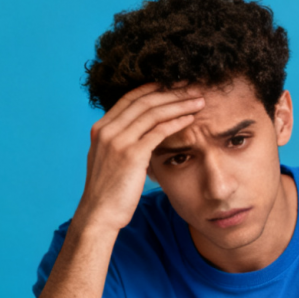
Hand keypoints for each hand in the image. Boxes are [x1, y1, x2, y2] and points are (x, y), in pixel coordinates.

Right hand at [75, 83, 203, 232]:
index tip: (175, 84)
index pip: (130, 98)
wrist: (99, 213)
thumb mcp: (110, 160)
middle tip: (193, 87)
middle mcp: (107, 130)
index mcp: (101, 128)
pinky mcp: (131, 155)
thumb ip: (121, 143)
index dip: (154, 88)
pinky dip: (176, 122)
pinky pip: (158, 132)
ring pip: (153, 113)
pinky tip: (191, 119)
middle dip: (171, 92)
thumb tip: (140, 134)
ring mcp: (117, 141)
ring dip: (179, 104)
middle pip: (144, 101)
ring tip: (199, 101)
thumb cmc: (110, 191)